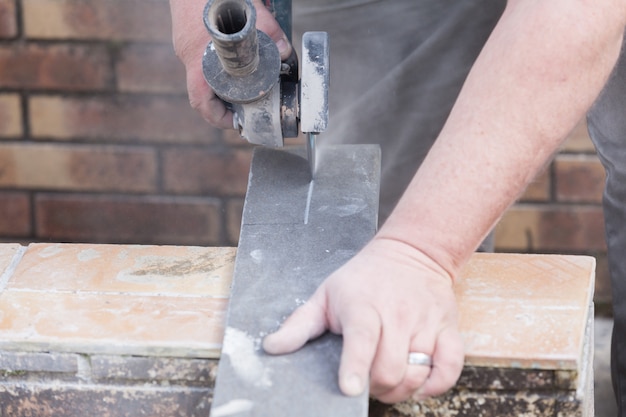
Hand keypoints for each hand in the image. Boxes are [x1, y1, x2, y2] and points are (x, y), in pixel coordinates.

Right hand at [169, 0, 292, 128]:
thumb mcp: (248, 11)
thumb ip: (269, 32)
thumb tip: (286, 53)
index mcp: (198, 57)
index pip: (201, 101)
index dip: (218, 118)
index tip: (236, 122)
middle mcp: (188, 55)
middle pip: (203, 92)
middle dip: (225, 104)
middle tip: (246, 107)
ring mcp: (185, 44)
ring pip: (203, 75)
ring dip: (222, 84)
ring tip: (244, 85)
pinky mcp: (187, 34)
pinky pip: (201, 58)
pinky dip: (217, 66)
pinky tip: (233, 60)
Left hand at [263, 237, 463, 403]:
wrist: (413, 251)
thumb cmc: (363, 278)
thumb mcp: (326, 294)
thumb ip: (298, 325)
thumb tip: (270, 349)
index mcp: (363, 306)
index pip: (362, 338)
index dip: (355, 366)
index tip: (349, 389)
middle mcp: (396, 314)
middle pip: (389, 367)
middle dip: (374, 388)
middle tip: (365, 383)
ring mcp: (425, 322)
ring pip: (417, 372)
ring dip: (401, 389)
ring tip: (387, 382)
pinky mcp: (448, 328)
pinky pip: (450, 367)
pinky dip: (436, 384)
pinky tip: (419, 383)